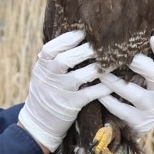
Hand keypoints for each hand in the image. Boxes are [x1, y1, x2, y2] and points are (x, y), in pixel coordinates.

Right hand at [18, 31, 110, 151]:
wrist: (39, 122)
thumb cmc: (46, 90)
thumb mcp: (44, 72)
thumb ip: (55, 57)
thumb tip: (76, 35)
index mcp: (42, 66)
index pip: (51, 49)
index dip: (67, 39)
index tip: (83, 32)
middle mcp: (49, 77)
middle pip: (66, 60)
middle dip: (86, 50)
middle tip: (103, 43)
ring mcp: (60, 92)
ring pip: (80, 76)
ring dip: (98, 67)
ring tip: (114, 59)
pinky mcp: (71, 105)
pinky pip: (90, 94)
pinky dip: (103, 87)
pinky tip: (114, 81)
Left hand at [99, 36, 153, 136]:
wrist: (133, 125)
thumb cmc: (133, 91)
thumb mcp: (139, 78)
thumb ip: (136, 62)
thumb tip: (119, 35)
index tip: (152, 38)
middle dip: (140, 65)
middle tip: (122, 57)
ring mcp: (150, 108)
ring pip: (135, 94)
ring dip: (115, 82)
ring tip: (100, 74)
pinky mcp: (139, 122)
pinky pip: (122, 110)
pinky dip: (109, 101)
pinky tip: (98, 94)